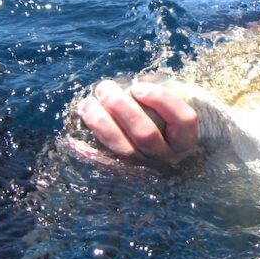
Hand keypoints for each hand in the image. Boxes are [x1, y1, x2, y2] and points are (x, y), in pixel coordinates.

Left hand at [76, 79, 199, 165]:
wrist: (167, 155)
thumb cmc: (170, 122)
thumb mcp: (177, 107)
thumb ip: (164, 96)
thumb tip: (136, 83)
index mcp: (186, 140)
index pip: (182, 120)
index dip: (161, 100)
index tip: (138, 86)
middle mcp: (168, 158)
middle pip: (145, 134)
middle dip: (122, 107)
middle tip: (105, 88)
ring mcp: (146, 168)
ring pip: (124, 149)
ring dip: (102, 124)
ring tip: (87, 103)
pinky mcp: (126, 175)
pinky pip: (106, 165)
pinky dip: (89, 153)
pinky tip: (73, 140)